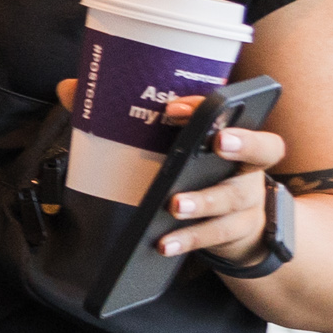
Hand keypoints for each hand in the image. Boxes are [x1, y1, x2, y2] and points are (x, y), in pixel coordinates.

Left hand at [55, 83, 286, 263]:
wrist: (234, 225)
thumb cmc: (192, 171)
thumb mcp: (166, 143)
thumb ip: (119, 116)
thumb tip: (69, 88)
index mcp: (231, 133)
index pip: (235, 110)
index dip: (214, 106)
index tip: (176, 108)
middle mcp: (247, 163)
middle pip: (264, 148)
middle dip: (242, 143)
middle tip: (218, 144)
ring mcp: (246, 198)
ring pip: (233, 197)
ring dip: (203, 201)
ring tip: (173, 206)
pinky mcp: (237, 230)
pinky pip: (217, 234)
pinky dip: (189, 239)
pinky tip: (165, 243)